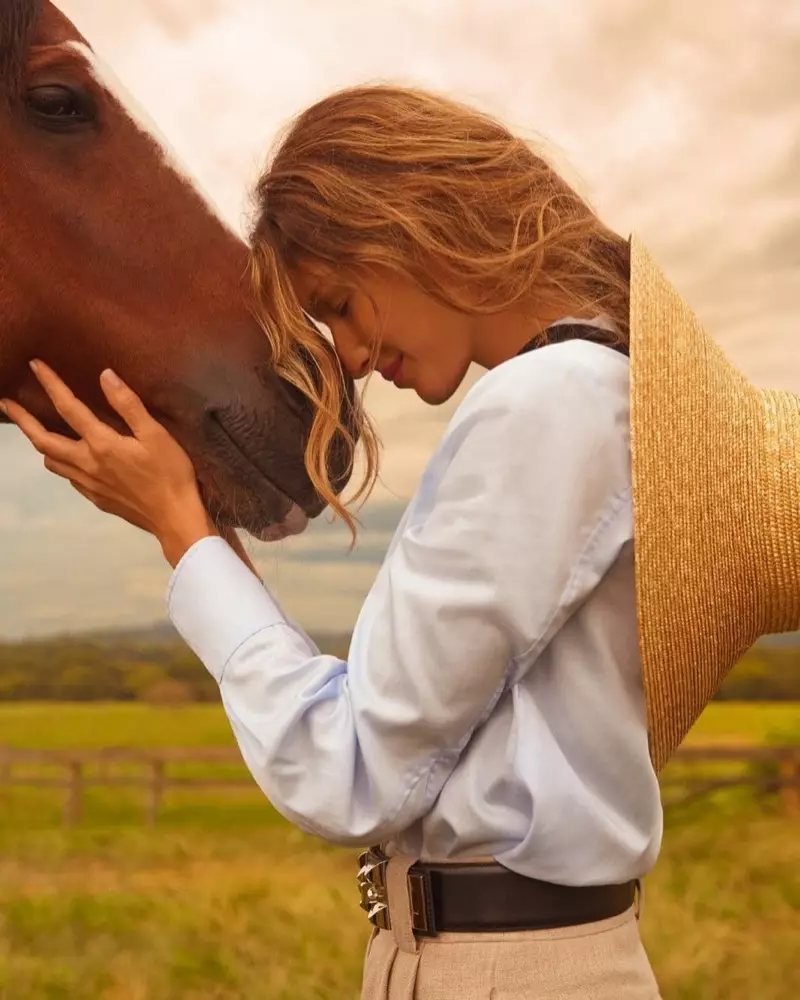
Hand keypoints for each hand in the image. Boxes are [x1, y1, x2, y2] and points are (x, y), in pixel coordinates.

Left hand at [0, 360, 215, 566]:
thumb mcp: (156, 434)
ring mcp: (89, 484)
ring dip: (39, 443)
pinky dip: (60, 463)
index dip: (50, 384)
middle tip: (7, 404)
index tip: (35, 365)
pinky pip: (69, 478)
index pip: (68, 408)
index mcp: (101, 444)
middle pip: (43, 440)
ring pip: (51, 462)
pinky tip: (68, 460)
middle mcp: (87, 463)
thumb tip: (105, 376)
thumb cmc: (171, 473)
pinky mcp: (96, 498)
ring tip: (35, 431)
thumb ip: (128, 404)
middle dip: (22, 420)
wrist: (174, 517)